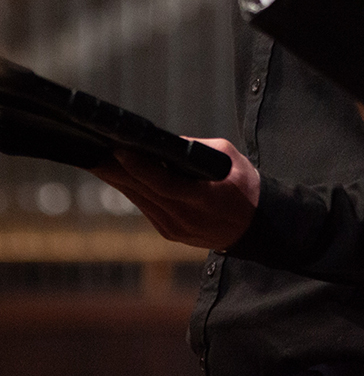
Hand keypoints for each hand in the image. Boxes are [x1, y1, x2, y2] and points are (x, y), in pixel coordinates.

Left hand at [91, 138, 259, 250]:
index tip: (119, 150)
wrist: (255, 226)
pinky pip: (146, 207)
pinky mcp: (169, 232)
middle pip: (143, 192)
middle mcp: (184, 218)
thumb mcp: (230, 158)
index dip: (139, 167)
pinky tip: (120, 176)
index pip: (163, 183)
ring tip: (100, 160)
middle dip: (117, 171)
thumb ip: (197, 149)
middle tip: (95, 152)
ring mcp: (174, 228)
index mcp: (203, 199)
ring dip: (119, 180)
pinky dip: (134, 190)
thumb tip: (163, 144)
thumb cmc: (245, 185)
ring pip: (139, 200)